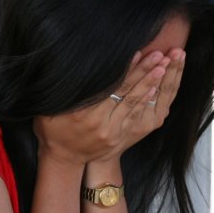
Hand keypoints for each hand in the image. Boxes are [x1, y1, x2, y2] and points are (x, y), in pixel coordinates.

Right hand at [34, 50, 175, 165]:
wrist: (62, 159)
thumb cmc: (52, 128)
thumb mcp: (51, 108)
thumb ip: (67, 91)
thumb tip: (74, 65)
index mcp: (82, 113)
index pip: (109, 86)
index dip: (124, 70)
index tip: (136, 53)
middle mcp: (99, 122)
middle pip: (125, 92)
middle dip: (143, 71)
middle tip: (158, 55)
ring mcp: (111, 131)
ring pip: (133, 102)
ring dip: (149, 83)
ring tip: (163, 66)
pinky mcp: (118, 137)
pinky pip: (134, 115)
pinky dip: (144, 101)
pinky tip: (155, 87)